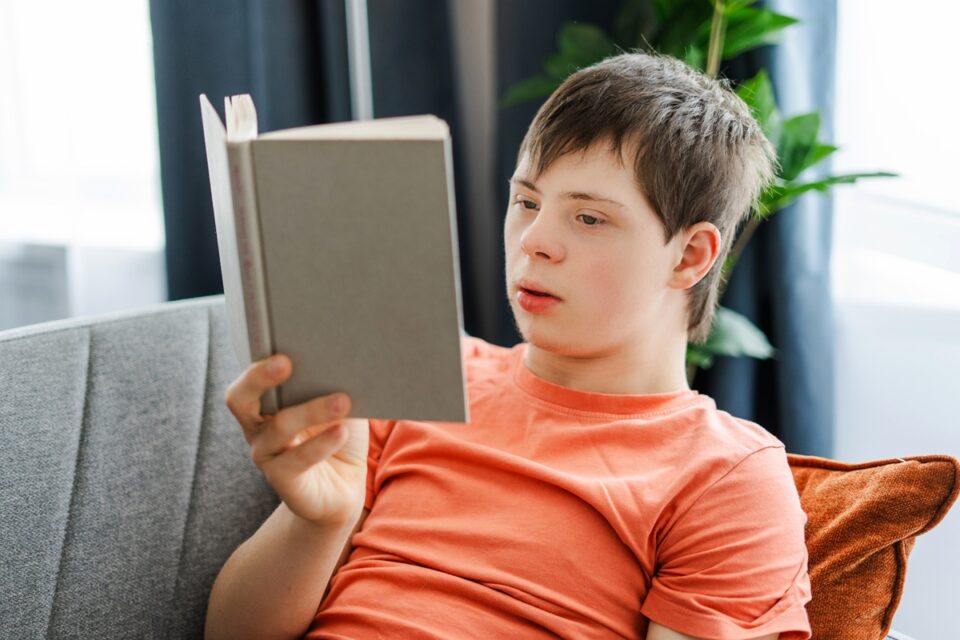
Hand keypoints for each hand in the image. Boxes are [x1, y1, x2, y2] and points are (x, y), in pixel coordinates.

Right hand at [224, 354, 368, 526]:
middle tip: (286, 363)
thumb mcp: (340, 406)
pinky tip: (341, 431)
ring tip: (341, 401)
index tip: (278, 347)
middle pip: (240, 399)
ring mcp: (266, 454)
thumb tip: (346, 360)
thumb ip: (334, 384)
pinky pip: (297, 459)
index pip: (249, 378)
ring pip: (279, 426)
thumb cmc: (338, 436)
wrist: (343, 490)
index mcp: (266, 402)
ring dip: (312, 410)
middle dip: (259, 377)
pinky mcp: (282, 480)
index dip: (257, 363)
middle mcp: (257, 426)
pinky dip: (322, 443)